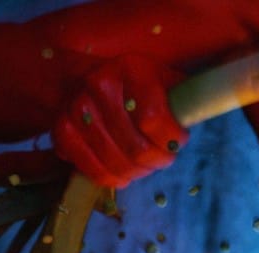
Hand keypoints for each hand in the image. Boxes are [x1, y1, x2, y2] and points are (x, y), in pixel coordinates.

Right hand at [51, 54, 187, 187]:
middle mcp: (99, 84)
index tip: (179, 142)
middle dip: (157, 161)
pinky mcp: (61, 130)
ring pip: (115, 163)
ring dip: (137, 172)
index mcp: (132, 68)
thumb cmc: (140, 86)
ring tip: (144, 165)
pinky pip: (90, 169)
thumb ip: (184, 100)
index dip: (171, 140)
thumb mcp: (167, 81)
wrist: (86, 77)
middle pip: (136, 147)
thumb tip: (197, 119)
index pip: (154, 119)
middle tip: (163, 159)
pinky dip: (111, 177)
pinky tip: (122, 172)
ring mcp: (75, 108)